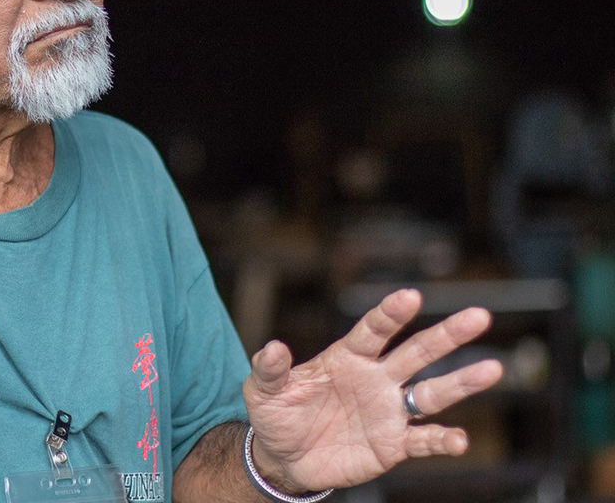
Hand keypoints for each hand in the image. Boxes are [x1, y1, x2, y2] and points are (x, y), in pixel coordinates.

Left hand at [243, 288, 502, 493]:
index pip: (374, 330)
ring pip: (433, 392)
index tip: (411, 296)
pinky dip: (443, 440)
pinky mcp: (394, 444)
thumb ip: (270, 368)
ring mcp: (389, 411)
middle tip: (479, 316)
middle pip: (417, 352)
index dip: (391, 314)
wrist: (285, 459)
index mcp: (347, 357)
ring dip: (462, 382)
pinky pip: (424, 440)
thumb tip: (274, 346)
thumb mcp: (263, 390)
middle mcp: (376, 378)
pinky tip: (460, 439)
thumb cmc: (276, 415)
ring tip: (492, 369)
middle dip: (446, 335)